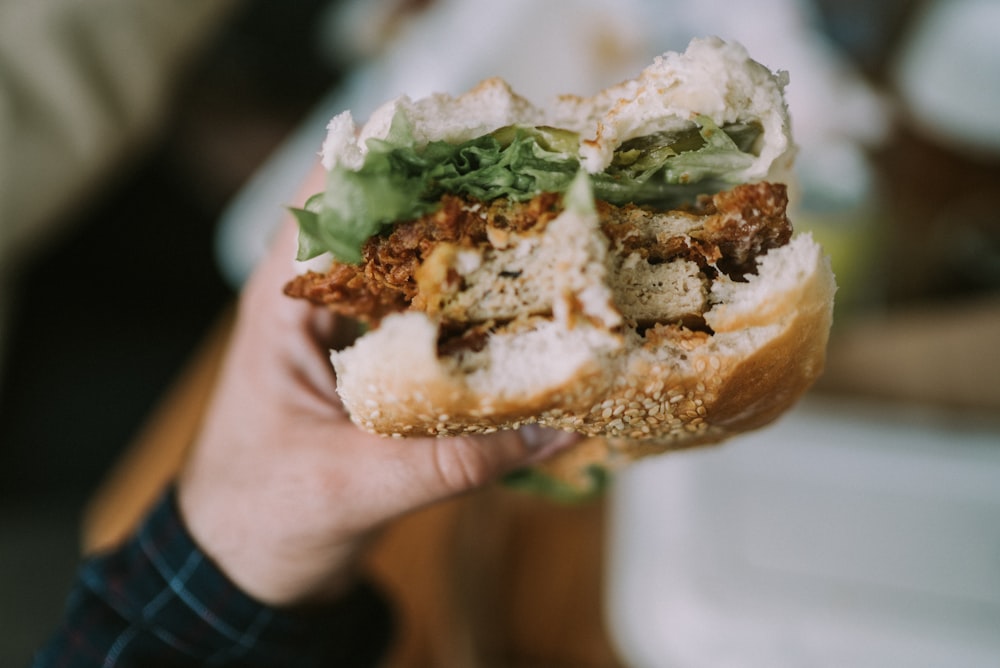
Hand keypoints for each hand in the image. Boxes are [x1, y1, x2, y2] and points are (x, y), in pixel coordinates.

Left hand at [177, 165, 576, 607]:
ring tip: (550, 242)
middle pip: (389, 222)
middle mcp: (316, 300)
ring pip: (416, 268)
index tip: (480, 148)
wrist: (244, 571)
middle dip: (461, 204)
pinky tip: (528, 318)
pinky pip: (433, 321)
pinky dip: (476, 314)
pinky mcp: (378, 367)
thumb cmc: (261, 520)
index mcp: (282, 302)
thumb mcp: (351, 488)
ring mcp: (349, 332)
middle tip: (541, 194)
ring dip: (474, 256)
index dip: (403, 159)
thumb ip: (448, 461)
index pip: (335, 195)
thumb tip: (553, 426)